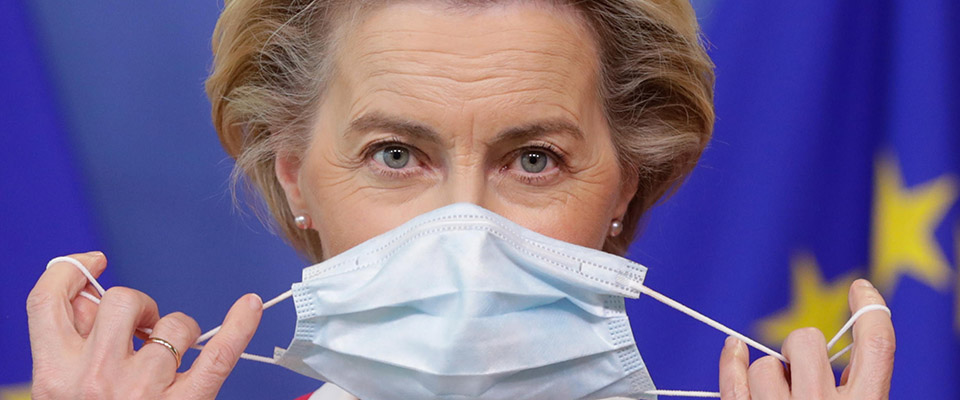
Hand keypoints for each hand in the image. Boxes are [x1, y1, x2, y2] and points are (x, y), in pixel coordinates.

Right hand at [27, 252, 262, 398]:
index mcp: (53, 375)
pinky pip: (218, 356)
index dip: (71, 272)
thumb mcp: (59, 394)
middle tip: (142, 330)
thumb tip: (92, 298)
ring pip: (173, 324)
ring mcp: (143, 392)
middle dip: (138, 305)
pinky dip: (239, 327)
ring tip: (171, 356)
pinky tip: (251, 305)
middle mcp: (94, 380)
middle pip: (120, 301)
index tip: (95, 263)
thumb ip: (70, 344)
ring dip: (178, 329)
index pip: (48, 302)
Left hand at [717, 279, 894, 398]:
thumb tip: (820, 350)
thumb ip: (851, 390)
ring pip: (764, 366)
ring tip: (779, 398)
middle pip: (806, 342)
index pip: (877, 346)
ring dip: (767, 374)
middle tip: (798, 369)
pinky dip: (731, 362)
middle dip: (798, 346)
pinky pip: (732, 382)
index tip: (860, 288)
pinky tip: (735, 350)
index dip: (871, 310)